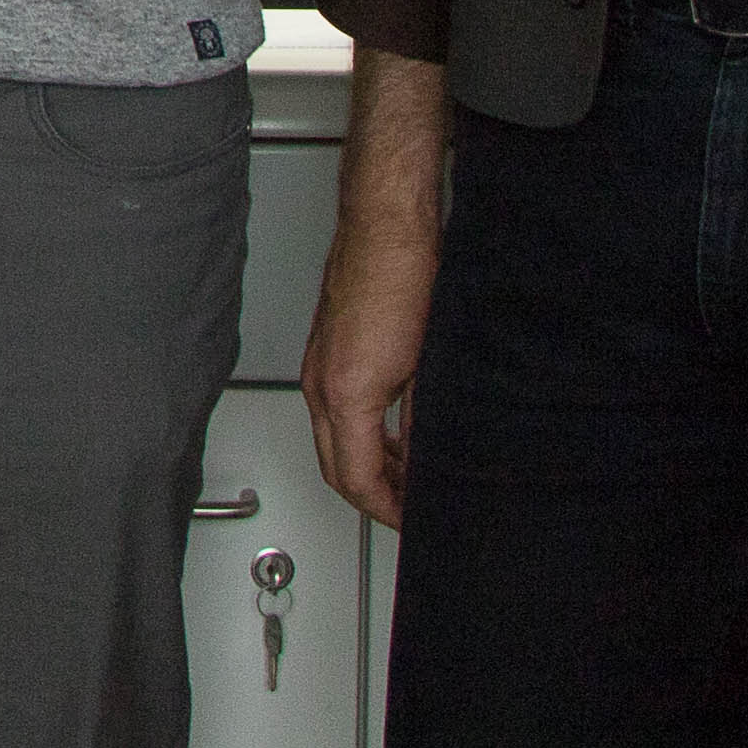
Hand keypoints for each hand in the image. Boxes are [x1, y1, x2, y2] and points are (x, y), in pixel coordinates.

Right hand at [303, 209, 437, 528]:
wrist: (387, 226)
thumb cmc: (406, 278)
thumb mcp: (429, 367)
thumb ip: (423, 425)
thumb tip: (427, 460)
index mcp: (345, 394)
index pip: (356, 480)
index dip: (387, 510)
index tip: (411, 520)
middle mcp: (321, 384)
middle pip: (336, 468)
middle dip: (373, 497)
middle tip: (408, 510)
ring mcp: (318, 366)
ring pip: (332, 441)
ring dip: (366, 466)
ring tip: (405, 478)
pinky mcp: (325, 350)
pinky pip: (332, 412)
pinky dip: (359, 436)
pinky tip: (391, 434)